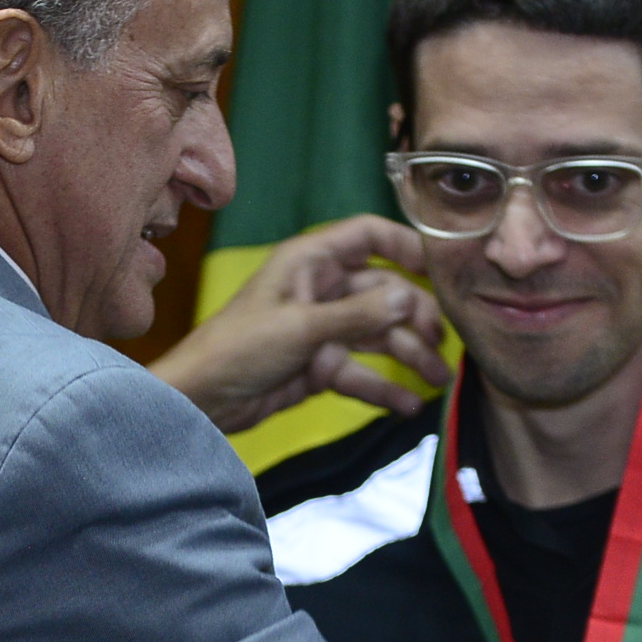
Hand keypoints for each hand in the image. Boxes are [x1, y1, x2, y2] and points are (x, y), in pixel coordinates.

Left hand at [148, 216, 447, 434]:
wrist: (200, 401)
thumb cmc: (237, 349)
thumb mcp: (302, 327)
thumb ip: (358, 314)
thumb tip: (410, 297)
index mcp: (309, 262)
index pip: (367, 236)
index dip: (405, 245)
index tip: (439, 267)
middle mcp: (320, 290)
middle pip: (383, 293)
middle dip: (415, 317)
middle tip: (441, 343)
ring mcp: (322, 330)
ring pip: (377, 336)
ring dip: (408, 356)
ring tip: (437, 380)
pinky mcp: (320, 367)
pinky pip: (361, 373)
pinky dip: (383, 388)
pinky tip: (408, 405)